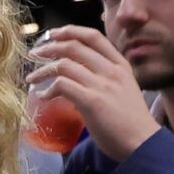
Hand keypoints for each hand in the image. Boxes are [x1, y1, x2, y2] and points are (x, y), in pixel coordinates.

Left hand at [27, 26, 160, 161]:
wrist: (142, 142)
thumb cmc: (131, 122)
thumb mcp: (123, 90)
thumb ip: (104, 81)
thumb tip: (77, 82)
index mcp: (120, 65)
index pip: (94, 37)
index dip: (71, 31)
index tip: (54, 34)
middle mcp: (111, 70)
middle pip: (74, 47)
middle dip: (50, 47)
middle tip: (34, 55)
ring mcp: (102, 84)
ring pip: (64, 65)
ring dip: (42, 71)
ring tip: (31, 79)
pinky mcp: (92, 100)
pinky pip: (62, 85)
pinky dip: (48, 90)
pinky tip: (43, 97)